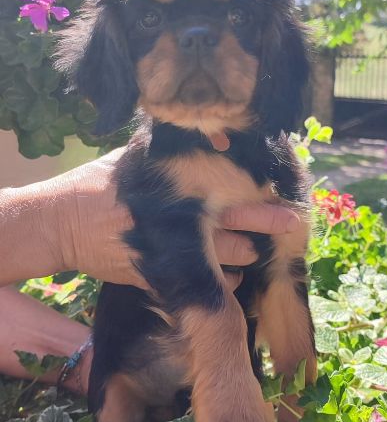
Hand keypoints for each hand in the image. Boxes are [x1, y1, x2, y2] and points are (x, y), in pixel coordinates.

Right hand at [55, 150, 299, 288]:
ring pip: (224, 259)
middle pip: (236, 225)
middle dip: (267, 226)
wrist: (62, 222)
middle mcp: (177, 217)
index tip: (288, 201)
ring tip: (253, 252)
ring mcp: (168, 249)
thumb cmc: (104, 183)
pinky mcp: (156, 275)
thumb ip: (176, 149)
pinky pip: (201, 284)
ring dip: (244, 256)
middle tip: (290, 224)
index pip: (230, 190)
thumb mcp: (139, 157)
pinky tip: (229, 277)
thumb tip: (221, 137)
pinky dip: (220, 283)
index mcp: (176, 187)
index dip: (263, 197)